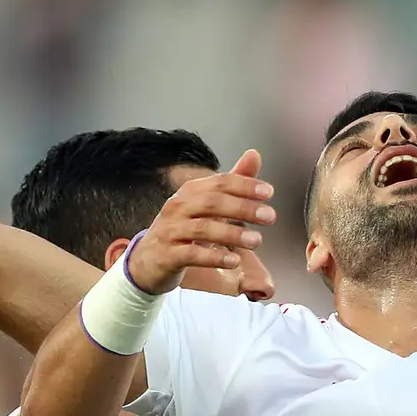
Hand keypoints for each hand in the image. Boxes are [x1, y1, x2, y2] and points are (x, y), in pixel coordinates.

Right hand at [125, 151, 276, 293]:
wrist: (146, 261)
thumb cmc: (182, 230)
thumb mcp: (206, 206)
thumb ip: (232, 184)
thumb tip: (254, 154)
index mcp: (191, 192)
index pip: (219, 182)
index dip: (244, 185)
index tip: (269, 192)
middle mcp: (178, 207)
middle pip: (212, 202)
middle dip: (243, 208)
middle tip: (270, 216)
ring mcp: (170, 231)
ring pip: (202, 228)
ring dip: (232, 234)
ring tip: (257, 240)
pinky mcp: (166, 255)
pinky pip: (190, 254)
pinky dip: (213, 257)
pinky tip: (233, 261)